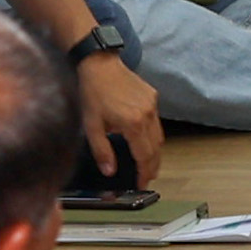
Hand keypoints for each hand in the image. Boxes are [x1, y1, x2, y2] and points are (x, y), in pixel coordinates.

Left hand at [81, 56, 164, 192]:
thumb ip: (102, 150)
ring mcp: (152, 105)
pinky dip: (152, 134)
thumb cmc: (93, 94)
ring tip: (146, 163)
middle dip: (152, 166)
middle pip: (156, 148)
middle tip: (146, 178)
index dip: (144, 173)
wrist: (100, 64)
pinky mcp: (152, 97)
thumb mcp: (91, 125)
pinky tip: (143, 139)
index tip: (142, 184)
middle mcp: (147, 116)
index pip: (144, 156)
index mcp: (133, 124)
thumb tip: (110, 171)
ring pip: (159, 135)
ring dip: (154, 151)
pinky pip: (156, 121)